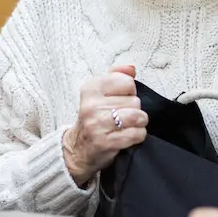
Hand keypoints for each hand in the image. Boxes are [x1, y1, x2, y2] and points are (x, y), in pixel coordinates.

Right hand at [62, 65, 146, 185]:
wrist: (78, 149)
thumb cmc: (94, 119)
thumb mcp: (99, 93)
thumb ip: (116, 76)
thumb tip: (131, 68)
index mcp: (91, 89)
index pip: (127, 82)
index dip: (129, 92)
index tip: (120, 100)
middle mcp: (92, 105)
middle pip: (135, 101)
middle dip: (134, 110)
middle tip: (122, 116)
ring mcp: (97, 124)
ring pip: (137, 116)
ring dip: (139, 123)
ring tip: (129, 126)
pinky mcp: (105, 142)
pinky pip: (136, 134)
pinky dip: (138, 136)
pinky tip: (128, 136)